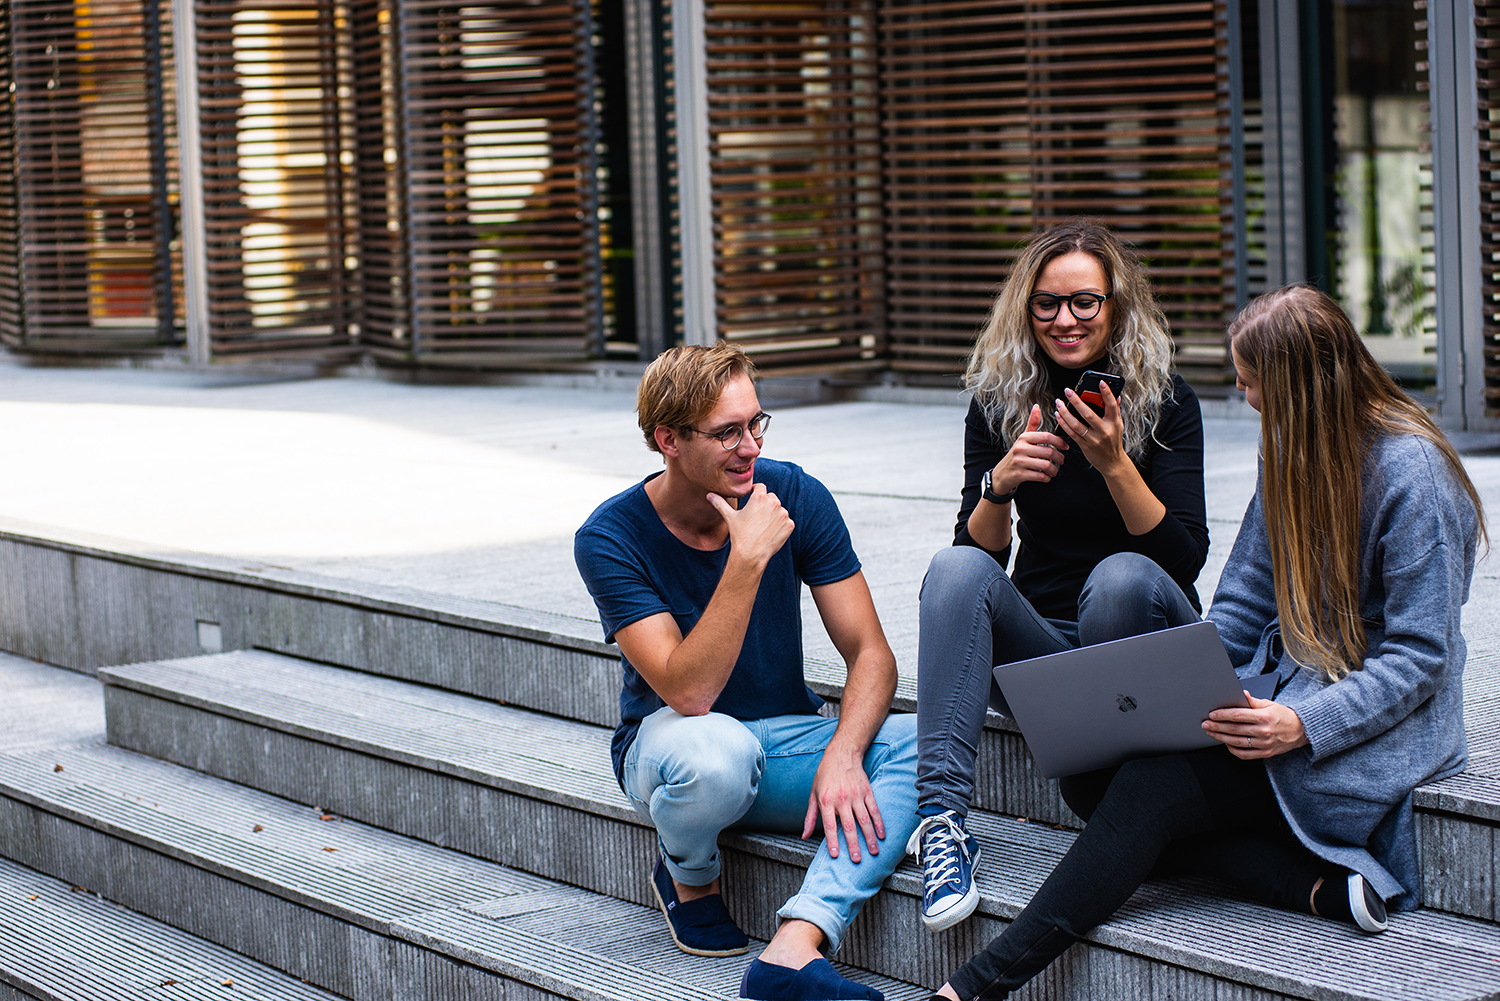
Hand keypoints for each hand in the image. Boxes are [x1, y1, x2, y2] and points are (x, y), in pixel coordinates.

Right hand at [708, 484, 793, 568]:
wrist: (751, 554)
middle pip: (771, 498)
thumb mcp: (729, 517)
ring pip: (779, 510)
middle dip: (765, 505)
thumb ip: (720, 503)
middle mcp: (774, 503)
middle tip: (756, 517)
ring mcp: (783, 514)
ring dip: (773, 515)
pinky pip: (786, 522)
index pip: (761, 487)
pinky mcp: (789, 525)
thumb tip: (709, 495)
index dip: (755, 493)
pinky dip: (780, 526)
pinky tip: (770, 533)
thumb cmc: (739, 535)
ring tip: (762, 527)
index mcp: (760, 497)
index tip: (752, 499)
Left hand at [802, 745, 883, 861]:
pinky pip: (874, 810)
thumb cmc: (825, 775)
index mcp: (826, 800)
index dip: (832, 841)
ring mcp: (856, 795)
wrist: (841, 754)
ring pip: (864, 820)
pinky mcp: (867, 792)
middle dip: (853, 844)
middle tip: (857, 859)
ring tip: (873, 851)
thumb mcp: (813, 794)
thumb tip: (805, 835)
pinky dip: (879, 823)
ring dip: (869, 837)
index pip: (829, 825)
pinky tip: (882, 834)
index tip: (836, 855)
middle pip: (849, 825)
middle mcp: (841, 799)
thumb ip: (810, 817)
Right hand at [990, 404, 1069, 496]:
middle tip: (1062, 461)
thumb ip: (1032, 424)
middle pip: (1048, 452)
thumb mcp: (1023, 439)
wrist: (1001, 474)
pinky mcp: (1019, 474)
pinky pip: (1039, 476)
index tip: (1065, 447)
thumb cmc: (1016, 455)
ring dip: (1054, 470)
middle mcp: (1020, 448)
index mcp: (1024, 438)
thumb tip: (1037, 406)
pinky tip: (1047, 477)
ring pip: (1045, 465)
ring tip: (1055, 471)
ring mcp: (1019, 461)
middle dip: (1059, 458)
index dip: (1059, 441)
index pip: (1046, 436)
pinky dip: (1046, 478)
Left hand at [1054, 380, 1124, 472]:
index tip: (1100, 382)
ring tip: (1058, 403)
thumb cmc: (1114, 442)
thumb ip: (1116, 410)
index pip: (1111, 405)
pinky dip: (1064, 424)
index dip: (1106, 393)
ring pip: (1076, 424)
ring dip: (1065, 413)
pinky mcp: (1085, 446)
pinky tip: (1058, 416)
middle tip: (1068, 391)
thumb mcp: (1119, 425)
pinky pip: (1072, 433)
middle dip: (1076, 401)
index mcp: (1114, 423)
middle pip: (1088, 414)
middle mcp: (1104, 430)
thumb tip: (1116, 396)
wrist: (1112, 463)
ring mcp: (1094, 439)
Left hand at [1203, 694, 1308, 758]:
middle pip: (1234, 729)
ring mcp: (1264, 744)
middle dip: (1217, 726)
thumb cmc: (1283, 715)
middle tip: (1205, 724)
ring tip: (1211, 732)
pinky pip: (1244, 754)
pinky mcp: (1265, 753)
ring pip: (1237, 742)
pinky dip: (1232, 749)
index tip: (1212, 714)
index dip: (1222, 715)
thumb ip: (1253, 701)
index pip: (1238, 715)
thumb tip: (1242, 693)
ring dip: (1221, 737)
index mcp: (1264, 717)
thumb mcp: (1269, 704)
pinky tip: (1225, 743)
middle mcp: (1264, 731)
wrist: (1301, 730)